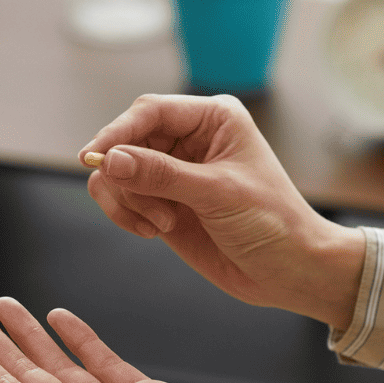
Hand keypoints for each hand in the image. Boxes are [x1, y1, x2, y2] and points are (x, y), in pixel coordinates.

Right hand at [79, 93, 364, 329]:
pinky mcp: (164, 202)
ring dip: (128, 200)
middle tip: (146, 207)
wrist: (290, 271)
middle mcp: (190, 138)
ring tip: (162, 224)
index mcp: (213, 119)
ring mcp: (174, 171)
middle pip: (126, 140)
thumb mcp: (217, 193)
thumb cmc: (272, 222)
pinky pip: (122, 197)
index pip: (149, 111)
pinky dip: (127, 215)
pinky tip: (156, 231)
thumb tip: (108, 160)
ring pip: (117, 171)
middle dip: (125, 175)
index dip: (117, 132)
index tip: (93, 158)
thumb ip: (160, 174)